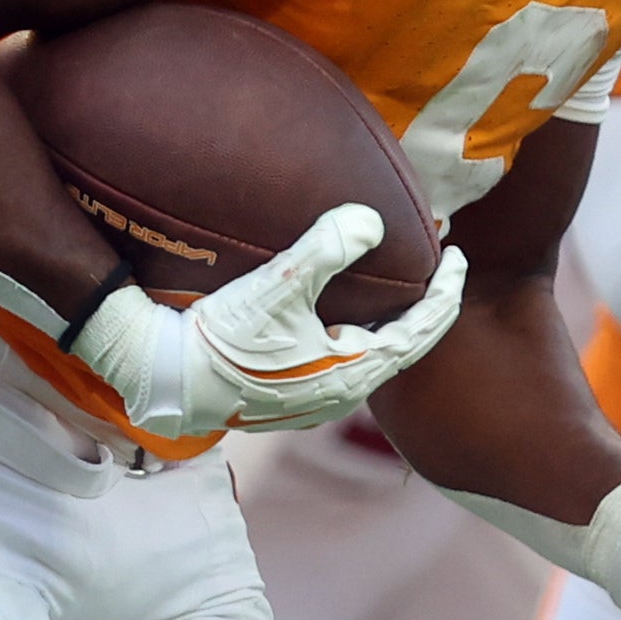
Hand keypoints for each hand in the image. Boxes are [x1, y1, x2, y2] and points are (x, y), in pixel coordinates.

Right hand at [70, 207, 467, 435]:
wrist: (163, 382)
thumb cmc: (219, 341)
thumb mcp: (275, 288)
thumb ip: (325, 249)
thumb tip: (371, 220)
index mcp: (353, 374)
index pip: (424, 330)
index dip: (446, 290)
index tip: (457, 254)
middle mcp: (343, 394)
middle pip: (402, 343)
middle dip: (420, 300)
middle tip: (431, 259)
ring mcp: (317, 400)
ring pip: (371, 352)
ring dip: (386, 315)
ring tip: (393, 278)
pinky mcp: (292, 396)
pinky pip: (343, 358)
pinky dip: (357, 328)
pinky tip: (343, 306)